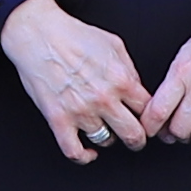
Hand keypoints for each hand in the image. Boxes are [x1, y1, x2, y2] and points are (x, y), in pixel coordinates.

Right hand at [0, 0, 147, 164]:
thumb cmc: (73, 35)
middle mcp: (104, 98)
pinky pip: (74, 151)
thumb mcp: (114, 44)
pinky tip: (88, 152)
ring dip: (108, 138)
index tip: (147, 121)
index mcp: (121, 79)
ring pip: (106, 141)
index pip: (149, 111)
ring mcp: (81, 111)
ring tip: (105, 130)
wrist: (38, 34)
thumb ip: (130, 70)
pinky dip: (83, 157)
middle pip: (134, 134)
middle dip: (138, 139)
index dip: (151, 118)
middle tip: (136, 137)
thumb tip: (139, 90)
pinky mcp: (59, 119)